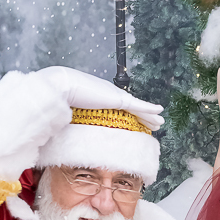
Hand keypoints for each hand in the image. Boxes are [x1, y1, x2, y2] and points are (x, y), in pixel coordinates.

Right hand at [35, 66, 163, 130]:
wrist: (62, 86)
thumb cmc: (60, 98)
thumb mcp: (69, 113)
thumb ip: (72, 122)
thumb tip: (64, 132)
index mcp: (99, 96)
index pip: (117, 108)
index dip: (127, 116)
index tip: (133, 121)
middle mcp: (109, 94)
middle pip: (131, 108)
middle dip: (143, 116)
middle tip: (153, 122)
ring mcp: (115, 96)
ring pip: (138, 108)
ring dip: (150, 115)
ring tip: (160, 122)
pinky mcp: (119, 99)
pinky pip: (139, 106)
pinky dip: (150, 109)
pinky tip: (159, 112)